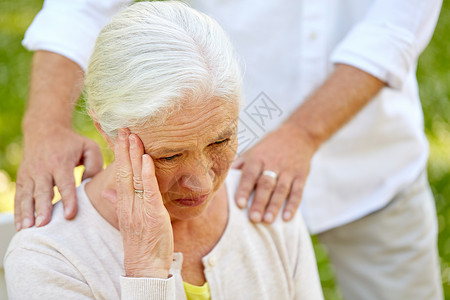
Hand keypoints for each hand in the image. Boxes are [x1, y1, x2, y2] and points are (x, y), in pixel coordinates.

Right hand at [14, 126, 102, 229]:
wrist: (44, 129)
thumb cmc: (72, 142)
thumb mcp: (89, 147)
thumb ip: (95, 165)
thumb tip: (91, 186)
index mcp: (61, 161)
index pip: (65, 183)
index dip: (68, 199)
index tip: (70, 215)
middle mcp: (43, 168)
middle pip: (43, 191)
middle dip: (43, 209)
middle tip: (44, 225)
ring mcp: (30, 173)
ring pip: (27, 195)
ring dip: (27, 212)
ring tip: (29, 228)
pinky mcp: (23, 178)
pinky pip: (19, 196)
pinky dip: (19, 211)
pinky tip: (21, 226)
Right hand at [114, 129, 172, 277]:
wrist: (145, 266)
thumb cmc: (141, 243)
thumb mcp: (128, 220)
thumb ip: (118, 203)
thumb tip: (107, 190)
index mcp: (123, 204)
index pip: (119, 174)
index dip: (119, 154)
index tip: (118, 136)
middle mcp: (128, 204)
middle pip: (124, 171)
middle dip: (124, 148)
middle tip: (124, 127)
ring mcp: (139, 209)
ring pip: (135, 177)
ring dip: (134, 155)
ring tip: (133, 135)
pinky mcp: (152, 215)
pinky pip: (149, 191)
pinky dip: (147, 174)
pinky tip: (147, 159)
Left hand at [232, 123, 317, 222]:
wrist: (298, 135)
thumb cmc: (269, 147)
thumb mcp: (253, 151)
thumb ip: (239, 165)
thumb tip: (222, 179)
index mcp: (258, 157)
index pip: (250, 174)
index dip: (244, 189)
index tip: (239, 204)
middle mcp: (273, 163)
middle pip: (266, 184)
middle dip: (259, 202)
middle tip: (253, 218)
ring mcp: (288, 170)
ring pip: (281, 189)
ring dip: (274, 206)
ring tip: (267, 220)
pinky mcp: (301, 176)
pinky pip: (298, 192)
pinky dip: (293, 205)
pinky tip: (287, 218)